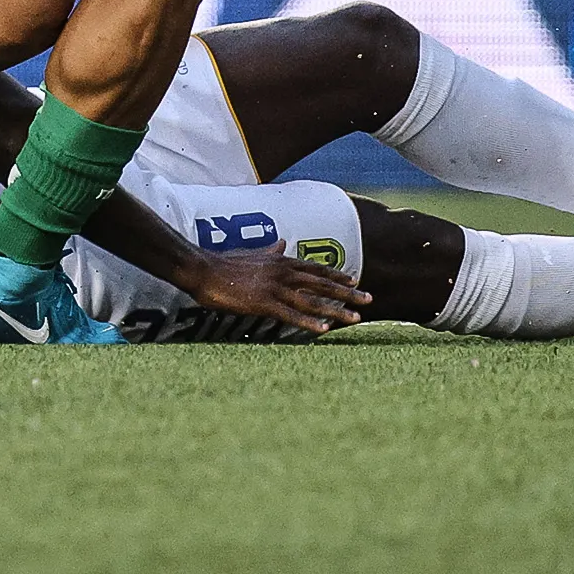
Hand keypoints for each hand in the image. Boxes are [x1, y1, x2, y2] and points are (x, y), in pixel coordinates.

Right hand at [181, 250, 372, 334]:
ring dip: (336, 310)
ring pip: (312, 301)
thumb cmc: (225, 263)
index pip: (316, 269)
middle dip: (347, 293)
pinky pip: (291, 315)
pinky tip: (324, 330)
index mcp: (280, 260)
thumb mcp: (252, 253)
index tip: (355, 282)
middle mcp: (283, 271)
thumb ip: (269, 251)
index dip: (337, 276)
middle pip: (322, 284)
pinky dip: (309, 323)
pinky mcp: (263, 303)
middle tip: (369, 299)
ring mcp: (274, 287)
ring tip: (356, 319)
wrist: (203, 269)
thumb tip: (280, 242)